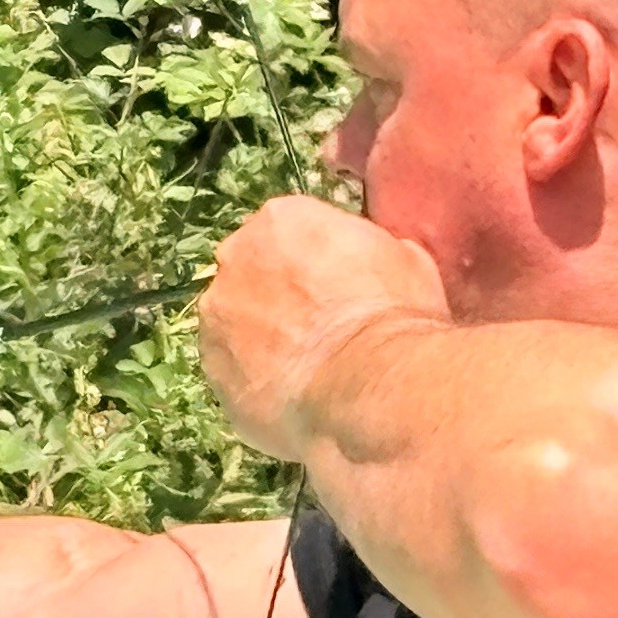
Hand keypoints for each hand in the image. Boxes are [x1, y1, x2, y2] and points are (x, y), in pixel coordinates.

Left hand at [198, 198, 451, 459]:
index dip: (310, 265)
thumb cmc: (392, 314)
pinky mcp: (212, 370)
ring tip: (303, 370)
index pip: (286, 234)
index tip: (332, 290)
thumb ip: (368, 250)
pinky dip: (255, 383)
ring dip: (259, 341)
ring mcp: (217, 317)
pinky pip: (232, 373)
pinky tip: (290, 397)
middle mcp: (236, 258)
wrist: (369, 384)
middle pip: (250, 274)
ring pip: (234, 325)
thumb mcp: (405, 258)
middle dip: (275, 298)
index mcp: (281, 220)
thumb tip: (368, 263)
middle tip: (315, 331)